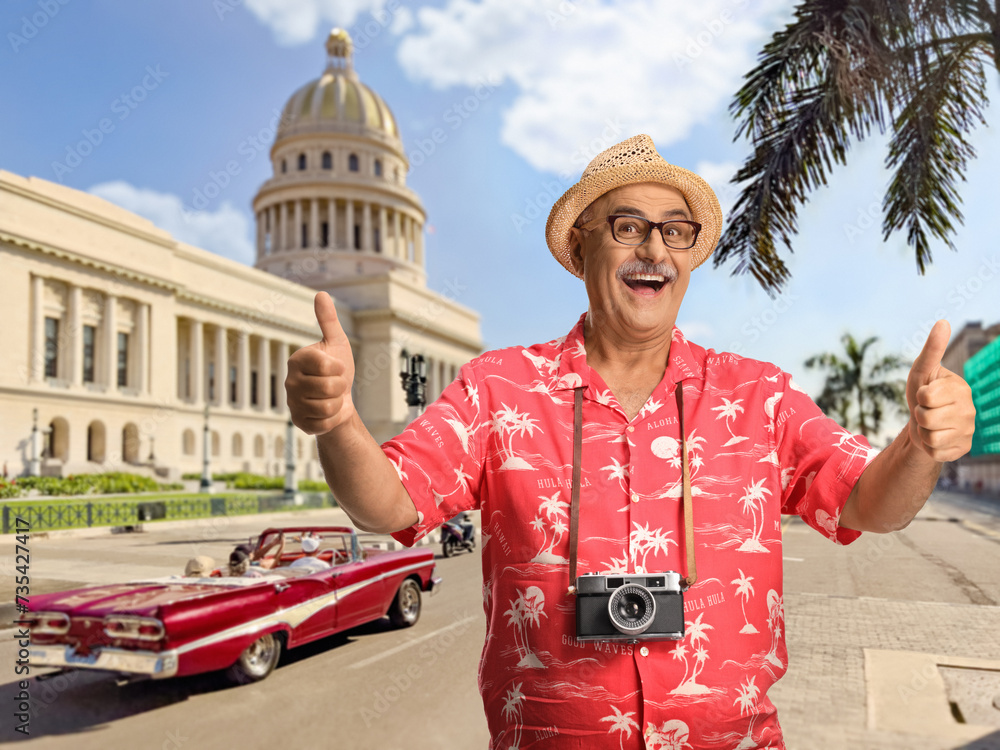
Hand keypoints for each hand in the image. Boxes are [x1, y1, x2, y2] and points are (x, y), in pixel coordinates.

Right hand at [285, 292, 356, 435]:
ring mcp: (292, 403)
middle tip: (335, 384)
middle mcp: (290, 381)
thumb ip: (328, 320)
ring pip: (328, 407)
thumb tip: (320, 294)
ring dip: (338, 403)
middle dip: (341, 387)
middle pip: (329, 388)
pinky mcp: (299, 422)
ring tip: (332, 398)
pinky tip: (327, 412)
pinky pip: (325, 423)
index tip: (336, 367)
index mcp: (297, 360)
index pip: (327, 366)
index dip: (339, 368)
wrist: (340, 398)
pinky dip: (333, 418)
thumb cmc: (337, 369)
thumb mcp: (336, 342)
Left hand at [906, 320, 975, 461]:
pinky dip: (928, 447)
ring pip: (931, 437)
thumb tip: (943, 321)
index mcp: (961, 389)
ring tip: (929, 425)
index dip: (919, 397)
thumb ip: (932, 349)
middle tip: (926, 412)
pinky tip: (936, 438)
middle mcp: (970, 410)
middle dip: (919, 415)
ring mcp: (968, 432)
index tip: (926, 395)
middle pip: (927, 418)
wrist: (921, 422)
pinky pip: (935, 452)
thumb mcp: (922, 370)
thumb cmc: (922, 392)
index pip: (927, 397)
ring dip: (923, 432)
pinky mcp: (962, 450)